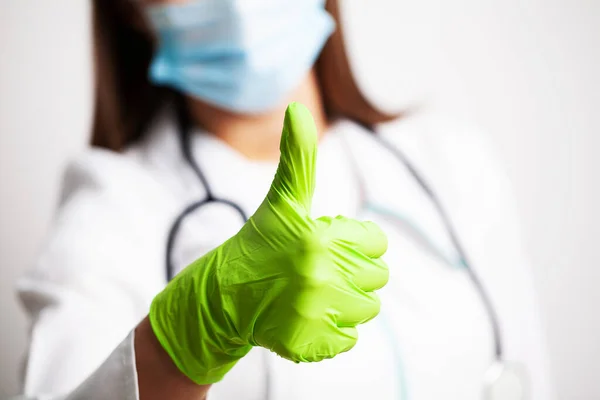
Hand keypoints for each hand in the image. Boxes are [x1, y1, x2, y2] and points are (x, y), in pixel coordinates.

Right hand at [149, 102, 388, 384]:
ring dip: (347, 302)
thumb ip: (298, 158)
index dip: (356, 243)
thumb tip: (296, 107)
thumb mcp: (281, 201)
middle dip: (354, 272)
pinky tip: (308, 316)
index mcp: (319, 238)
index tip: (328, 244)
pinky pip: (349, 339)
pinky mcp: (310, 345)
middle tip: (319, 270)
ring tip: (314, 293)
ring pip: (367, 309)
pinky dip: (334, 331)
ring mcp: (314, 314)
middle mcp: (319, 276)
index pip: (377, 244)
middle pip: (377, 278)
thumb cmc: (258, 243)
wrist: (222, 297)